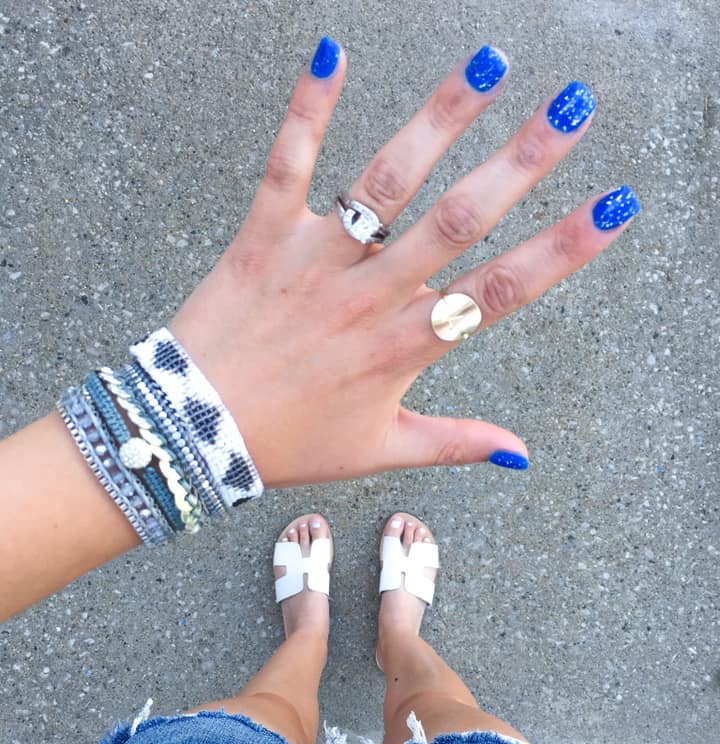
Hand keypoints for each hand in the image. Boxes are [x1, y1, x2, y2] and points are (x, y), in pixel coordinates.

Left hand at [169, 39, 637, 488]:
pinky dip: (308, 108)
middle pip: (458, 220)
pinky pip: (287, 165)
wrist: (195, 431)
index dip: (562, 249)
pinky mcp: (264, 237)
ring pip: (385, 182)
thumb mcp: (380, 450)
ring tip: (488, 64)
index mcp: (404, 346)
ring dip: (438, 119)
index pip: (500, 292)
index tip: (614, 206)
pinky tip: (332, 51)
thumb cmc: (290, 443)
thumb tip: (520, 455)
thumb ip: (454, 444)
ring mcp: (316, 261)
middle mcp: (369, 296)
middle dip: (522, 161)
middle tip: (571, 109)